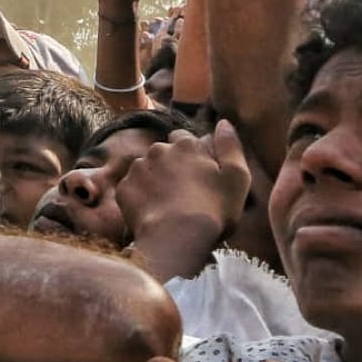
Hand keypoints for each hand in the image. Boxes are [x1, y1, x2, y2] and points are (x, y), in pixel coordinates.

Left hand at [118, 120, 250, 280]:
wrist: (176, 239)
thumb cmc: (213, 210)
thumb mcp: (237, 178)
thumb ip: (230, 146)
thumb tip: (223, 123)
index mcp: (186, 144)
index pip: (185, 139)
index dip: (192, 155)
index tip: (198, 174)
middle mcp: (158, 149)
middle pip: (164, 153)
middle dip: (171, 166)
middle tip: (182, 192)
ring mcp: (138, 169)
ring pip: (146, 169)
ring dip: (154, 180)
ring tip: (166, 204)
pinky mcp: (123, 189)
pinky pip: (132, 188)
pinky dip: (140, 197)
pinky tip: (152, 212)